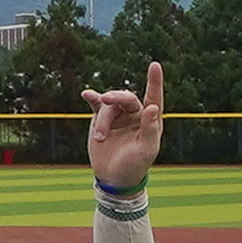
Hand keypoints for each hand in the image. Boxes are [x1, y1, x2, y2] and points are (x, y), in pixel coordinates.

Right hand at [82, 62, 164, 193]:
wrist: (113, 177)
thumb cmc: (135, 165)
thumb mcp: (146, 150)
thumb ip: (150, 128)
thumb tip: (152, 107)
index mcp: (150, 119)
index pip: (153, 96)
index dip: (154, 81)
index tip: (154, 65)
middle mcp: (135, 113)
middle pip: (126, 98)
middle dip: (115, 97)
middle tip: (104, 99)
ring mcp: (117, 115)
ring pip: (108, 106)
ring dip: (102, 120)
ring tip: (99, 138)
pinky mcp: (101, 119)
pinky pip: (96, 105)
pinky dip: (92, 98)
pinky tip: (86, 94)